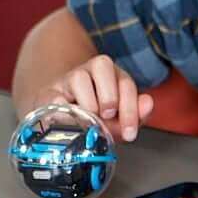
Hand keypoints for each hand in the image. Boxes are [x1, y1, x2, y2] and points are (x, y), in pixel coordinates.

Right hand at [28, 54, 152, 143]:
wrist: (63, 124)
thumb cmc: (94, 119)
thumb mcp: (118, 122)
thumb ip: (136, 115)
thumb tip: (148, 102)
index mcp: (111, 77)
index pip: (125, 83)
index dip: (130, 108)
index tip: (129, 133)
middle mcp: (90, 72)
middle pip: (102, 65)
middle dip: (109, 96)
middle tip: (107, 116)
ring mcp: (68, 80)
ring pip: (79, 76)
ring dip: (88, 102)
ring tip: (88, 119)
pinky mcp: (49, 93)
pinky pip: (54, 96)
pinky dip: (63, 108)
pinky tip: (68, 120)